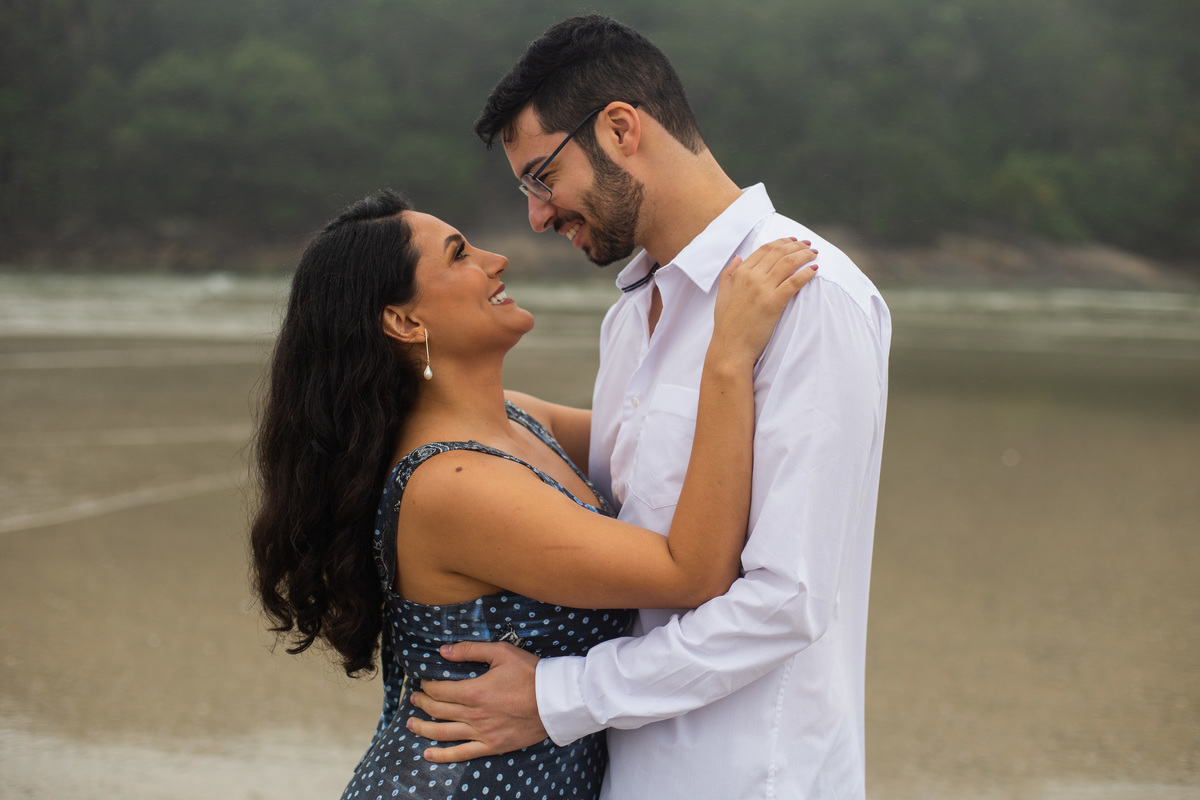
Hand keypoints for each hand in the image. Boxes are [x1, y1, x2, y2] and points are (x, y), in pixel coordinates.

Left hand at [407, 641, 546, 761]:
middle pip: (438, 710)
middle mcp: (473, 715)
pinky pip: (462, 754)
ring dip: (423, 728)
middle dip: (422, 703)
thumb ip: (470, 650)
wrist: (555, 700)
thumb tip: (443, 650)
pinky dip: (442, 755)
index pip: (439, 690)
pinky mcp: (492, 746)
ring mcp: (481, 733)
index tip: (423, 681)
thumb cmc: (530, 673)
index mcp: (473, 691)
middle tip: (415, 698)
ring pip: (443, 733)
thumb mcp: (501, 653)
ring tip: (411, 724)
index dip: (427, 685)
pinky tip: (428, 754)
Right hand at [713, 238, 817, 362]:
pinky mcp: (774, 303)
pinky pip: (794, 282)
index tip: (793, 241)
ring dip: (804, 256)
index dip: (782, 242)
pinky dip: (806, 273)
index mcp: (740, 273)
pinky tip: (814, 271)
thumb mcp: (722, 294)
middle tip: (808, 245)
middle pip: (779, 252)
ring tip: (814, 255)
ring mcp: (762, 289)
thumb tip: (737, 256)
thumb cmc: (726, 325)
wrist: (730, 347)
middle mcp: (751, 277)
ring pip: (788, 263)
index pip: (765, 249)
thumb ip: (728, 273)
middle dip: (797, 246)